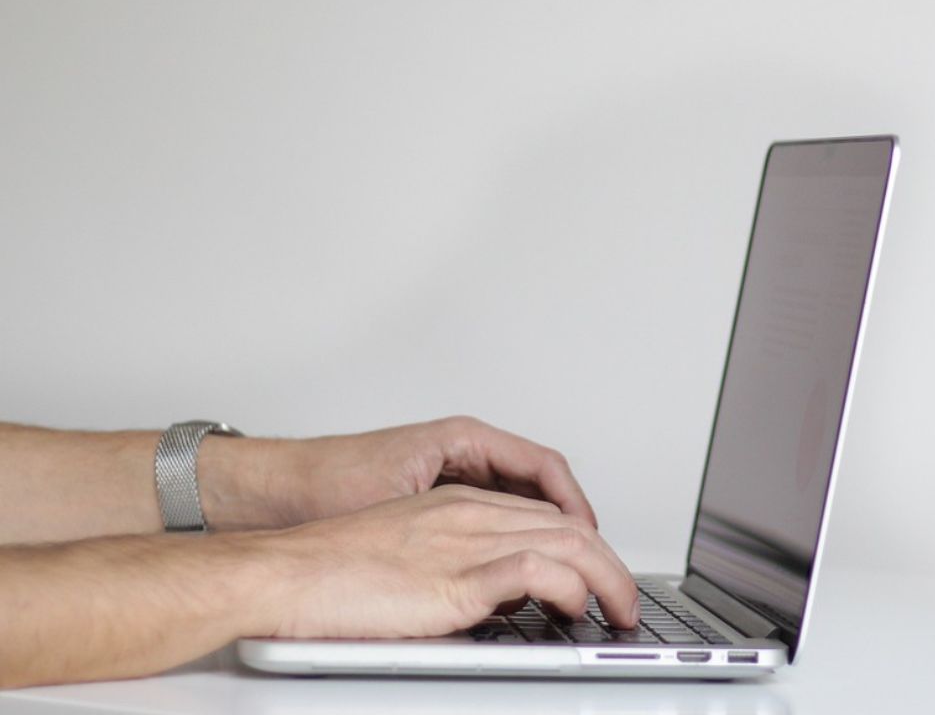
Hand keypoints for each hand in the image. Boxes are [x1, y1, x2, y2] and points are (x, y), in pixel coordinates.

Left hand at [200, 416, 596, 530]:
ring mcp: (449, 474)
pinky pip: (492, 515)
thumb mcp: (402, 504)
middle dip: (569, 522)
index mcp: (462, 439)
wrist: (270, 492)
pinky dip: (511, 539)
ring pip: (518, 502)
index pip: (543, 466)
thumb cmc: (323, 483)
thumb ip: (459, 525)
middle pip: (539, 484)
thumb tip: (510, 552)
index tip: (590, 537)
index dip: (575, 504)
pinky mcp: (435, 498)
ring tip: (563, 569)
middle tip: (590, 562)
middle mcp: (461, 452)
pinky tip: (515, 569)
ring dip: (543, 532)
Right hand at [261, 483, 639, 635]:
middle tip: (624, 599)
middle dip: (610, 563)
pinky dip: (571, 588)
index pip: (544, 514)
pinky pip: (537, 572)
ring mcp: (465, 541)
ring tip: (619, 611)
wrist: (285, 572)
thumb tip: (494, 601)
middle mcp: (469, 514)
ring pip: (567, 542)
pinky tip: (577, 608)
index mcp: (456, 504)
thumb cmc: (329, 570)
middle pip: (568, 525)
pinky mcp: (456, 577)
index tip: (599, 574)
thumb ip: (455, 568)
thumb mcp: (407, 558)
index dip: (583, 544)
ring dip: (607, 579)